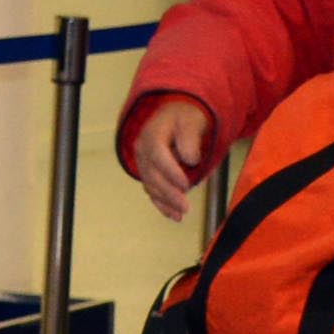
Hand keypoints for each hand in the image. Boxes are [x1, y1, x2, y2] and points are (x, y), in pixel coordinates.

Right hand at [119, 97, 217, 218]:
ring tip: (181, 214)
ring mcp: (143, 163)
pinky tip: (173, 215)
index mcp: (152, 134)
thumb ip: (190, 137)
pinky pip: (151, 191)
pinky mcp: (148, 173)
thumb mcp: (191, 120)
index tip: (185, 184)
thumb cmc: (185, 118)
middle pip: (152, 174)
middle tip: (185, 206)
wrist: (176, 118)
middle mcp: (142, 149)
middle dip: (168, 192)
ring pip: (150, 185)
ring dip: (165, 202)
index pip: (157, 154)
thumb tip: (190, 159)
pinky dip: (161, 204)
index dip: (170, 171)